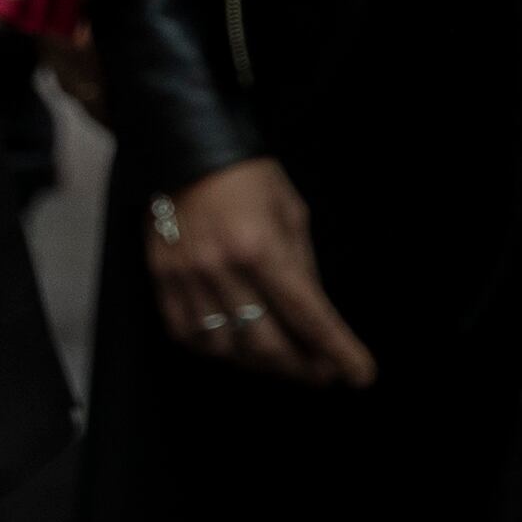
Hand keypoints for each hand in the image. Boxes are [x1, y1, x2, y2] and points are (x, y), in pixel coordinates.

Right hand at [151, 157, 374, 388]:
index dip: (340, 352)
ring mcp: (185, 275)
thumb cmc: (246, 176)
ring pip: (227, 347)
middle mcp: (221, 269)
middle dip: (304, 367)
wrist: (184, 146)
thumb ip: (302, 269)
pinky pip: (186, 332)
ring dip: (260, 363)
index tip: (360, 374)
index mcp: (260, 248)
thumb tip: (315, 320)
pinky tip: (234, 343)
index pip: (309, 317)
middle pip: (268, 345)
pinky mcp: (160, 275)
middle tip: (323, 372)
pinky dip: (214, 347)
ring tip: (280, 358)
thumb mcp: (291, 215)